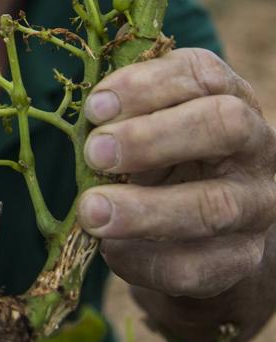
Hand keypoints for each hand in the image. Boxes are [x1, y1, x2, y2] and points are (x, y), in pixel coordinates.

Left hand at [77, 48, 275, 298]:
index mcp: (228, 97)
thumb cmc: (161, 162)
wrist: (208, 236)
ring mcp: (256, 205)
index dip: (146, 86)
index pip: (202, 75)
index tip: (94, 108)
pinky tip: (111, 249)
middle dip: (151, 138)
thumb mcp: (144, 129)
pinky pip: (194, 265)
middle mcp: (254, 146)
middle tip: (94, 153)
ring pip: (213, 205)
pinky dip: (143, 259)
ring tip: (90, 211)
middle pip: (224, 126)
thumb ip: (119, 120)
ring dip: (143, 210)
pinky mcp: (241, 259)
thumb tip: (86, 124)